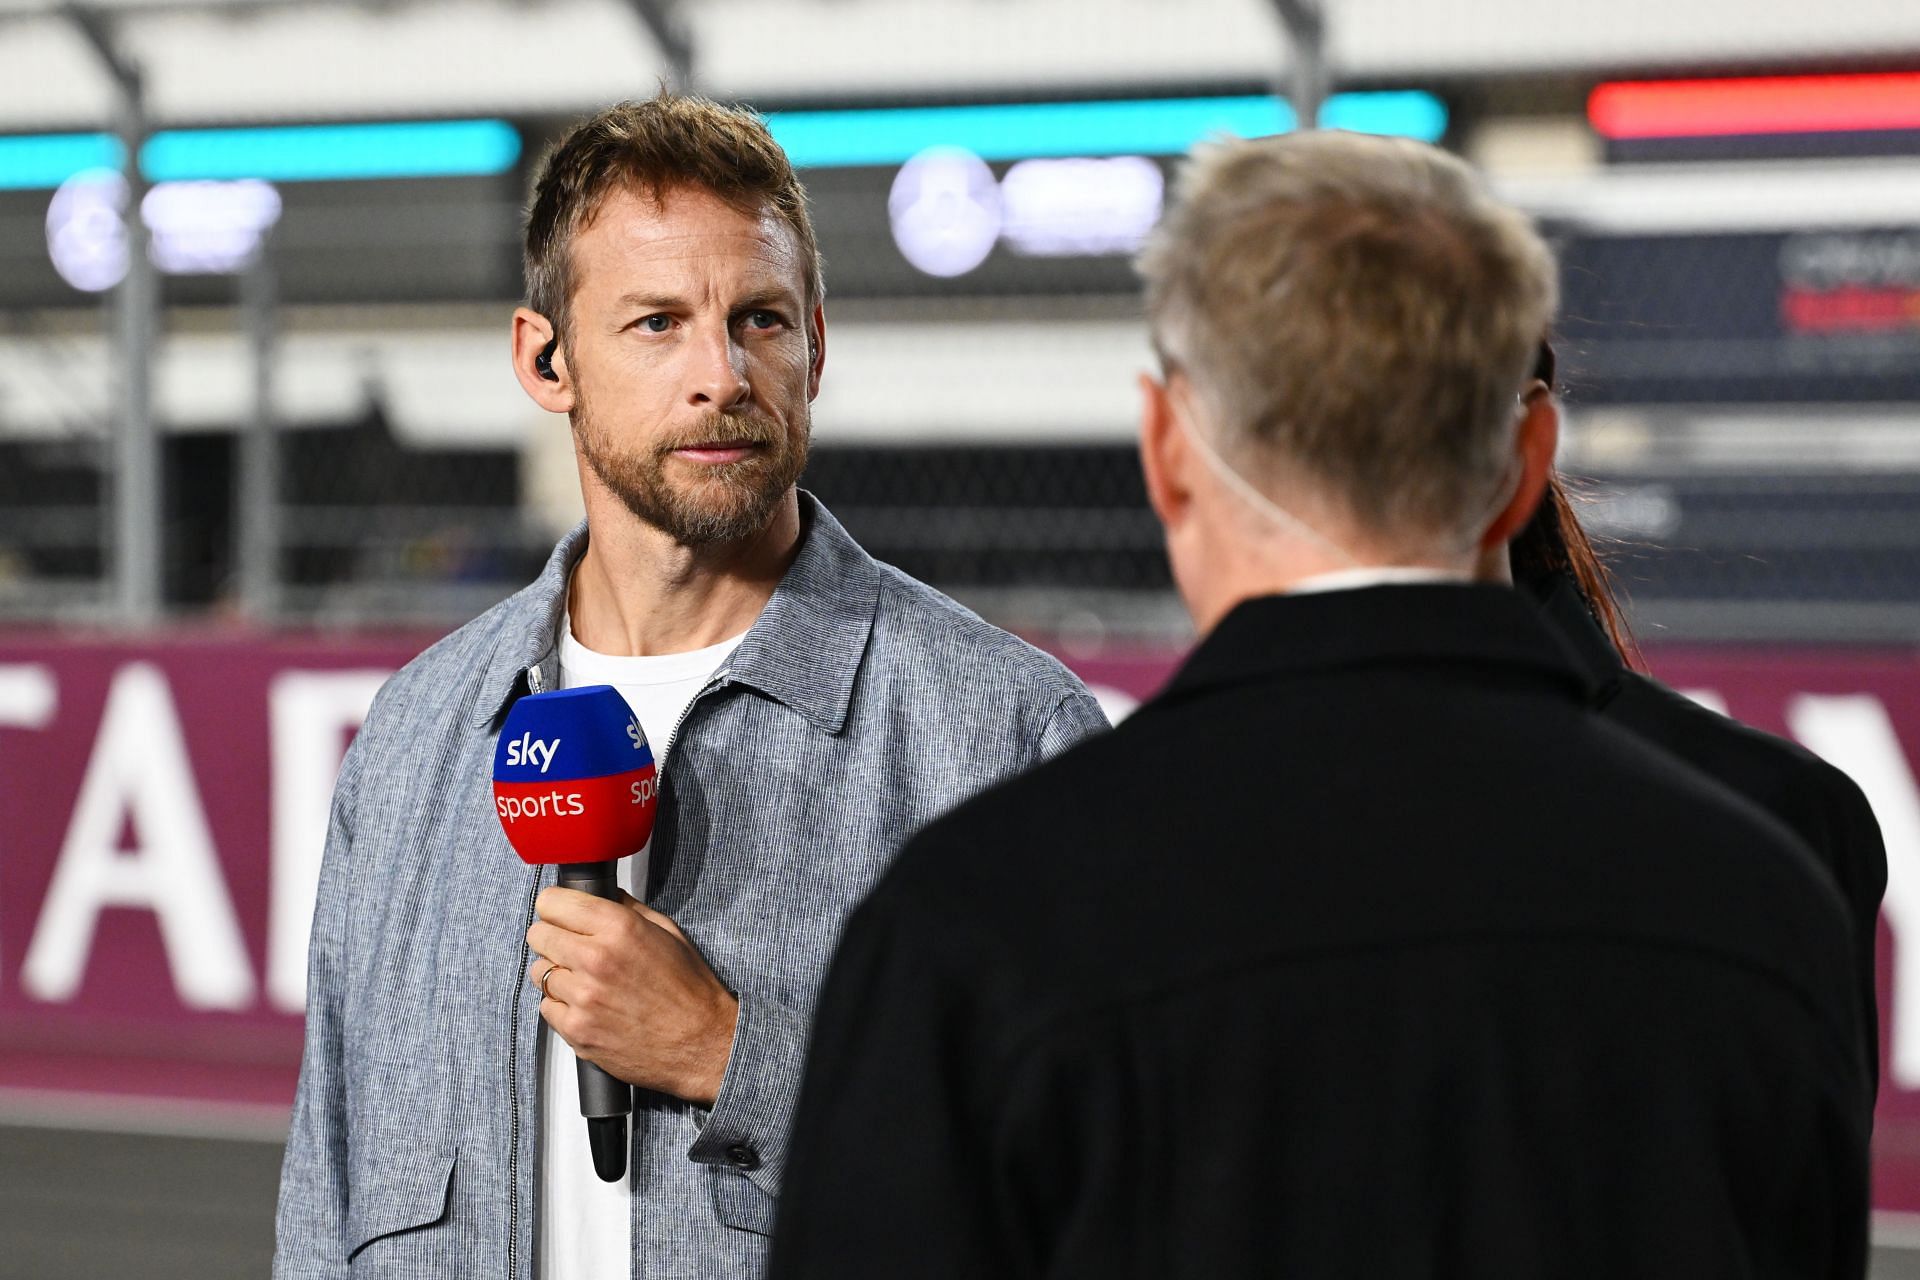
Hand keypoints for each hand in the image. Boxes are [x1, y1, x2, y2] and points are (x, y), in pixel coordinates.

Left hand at [527, 887, 739, 1106]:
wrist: (701, 1043)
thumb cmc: (689, 988)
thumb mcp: (668, 933)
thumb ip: (629, 909)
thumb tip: (603, 895)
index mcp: (619, 928)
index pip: (553, 902)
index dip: (555, 906)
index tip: (559, 912)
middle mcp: (596, 959)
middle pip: (538, 934)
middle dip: (551, 936)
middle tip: (569, 946)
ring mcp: (583, 997)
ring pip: (539, 972)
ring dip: (555, 972)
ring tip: (581, 979)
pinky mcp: (577, 1030)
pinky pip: (545, 1007)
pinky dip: (560, 1005)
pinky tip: (585, 1005)